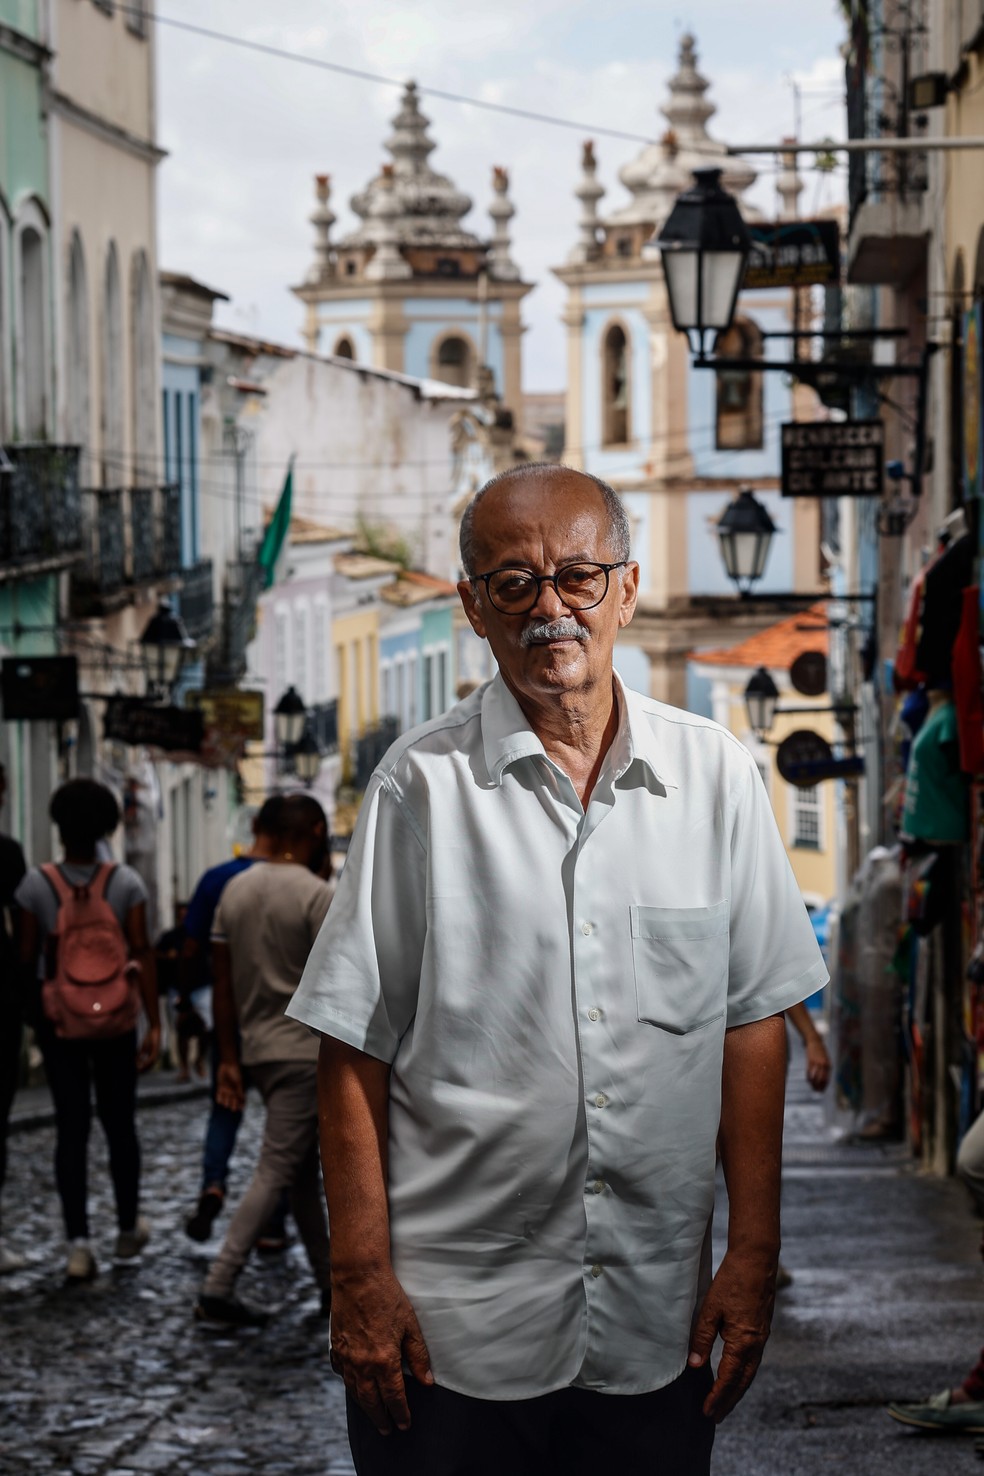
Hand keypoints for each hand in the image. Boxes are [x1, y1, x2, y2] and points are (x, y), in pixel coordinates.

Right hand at [136, 1023, 159, 1073]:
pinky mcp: (156, 1049)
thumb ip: (140, 1054)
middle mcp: (157, 1055)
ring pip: (151, 1063)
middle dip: (144, 1070)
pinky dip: (146, 1062)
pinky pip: (152, 1058)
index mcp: (154, 1055)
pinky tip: (142, 1064)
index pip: (150, 1065)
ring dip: (145, 1067)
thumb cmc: (149, 1038)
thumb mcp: (143, 1047)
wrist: (154, 1029)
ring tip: (139, 1069)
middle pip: (151, 1065)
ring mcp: (157, 1052)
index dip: (144, 1069)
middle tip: (138, 1072)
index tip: (139, 1071)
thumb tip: (136, 1061)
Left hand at [215, 1061, 244, 1110]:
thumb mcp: (239, 1081)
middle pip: (233, 1100)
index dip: (241, 1103)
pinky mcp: (220, 1086)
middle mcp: (232, 1090)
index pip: (240, 1098)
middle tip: (233, 1109)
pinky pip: (219, 1094)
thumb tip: (243, 1099)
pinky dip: (219, 1098)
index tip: (241, 1108)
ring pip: (226, 1098)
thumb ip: (240, 1091)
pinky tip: (219, 1101)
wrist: (228, 1064)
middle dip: (233, 1105)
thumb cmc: (235, 1072)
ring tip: (226, 1105)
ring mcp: (226, 1089)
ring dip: (226, 1102)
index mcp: (238, 1089)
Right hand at [329, 1266, 432, 1433]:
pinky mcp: (336, 1345)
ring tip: (372, 1414)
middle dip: (381, 1418)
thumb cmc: (387, 1296)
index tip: (405, 1424)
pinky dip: (348, 1383)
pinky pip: (341, 1372)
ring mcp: (346, 1356)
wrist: (358, 1275)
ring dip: (364, 1406)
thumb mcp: (410, 1325)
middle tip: (388, 1429)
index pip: (394, 1397)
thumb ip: (418, 1355)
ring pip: (354, 1391)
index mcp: (384, 1360)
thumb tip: (426, 1381)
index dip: (400, 1412)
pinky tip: (353, 1384)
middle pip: (371, 1401)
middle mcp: (362, 1364)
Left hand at [688, 1249, 776, 1422]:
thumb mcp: (711, 1308)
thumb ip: (702, 1338)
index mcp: (743, 1341)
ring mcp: (762, 1337)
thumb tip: (693, 1365)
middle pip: (743, 1382)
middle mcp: (757, 1344)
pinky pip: (753, 1360)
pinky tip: (735, 1374)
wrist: (757, 1259)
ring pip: (750, 1372)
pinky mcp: (762, 1329)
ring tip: (724, 1402)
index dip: (717, 1397)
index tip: (707, 1411)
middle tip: (715, 1417)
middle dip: (729, 1400)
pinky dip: (743, 1374)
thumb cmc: (732, 1281)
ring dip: (737, 1389)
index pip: (729, 1378)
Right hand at [805, 1037, 830, 1092]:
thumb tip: (824, 1079)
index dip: (824, 1086)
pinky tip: (808, 1080)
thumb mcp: (826, 1060)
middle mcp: (824, 1065)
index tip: (821, 1091)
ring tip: (811, 1087)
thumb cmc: (821, 1052)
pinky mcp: (810, 1061)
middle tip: (816, 1091)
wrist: (815, 1042)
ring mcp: (817, 1063)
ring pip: (814, 1077)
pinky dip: (808, 1077)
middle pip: (821, 1079)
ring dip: (813, 1083)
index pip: (827, 1079)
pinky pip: (809, 1072)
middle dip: (818, 1086)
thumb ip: (826, 1068)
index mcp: (829, 1065)